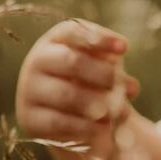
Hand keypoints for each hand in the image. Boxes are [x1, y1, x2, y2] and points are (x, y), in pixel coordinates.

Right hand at [15, 18, 139, 149]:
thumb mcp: (101, 66)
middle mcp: (37, 61)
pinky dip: (87, 126)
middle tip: (130, 87)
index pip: (73, 31)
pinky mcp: (30, 120)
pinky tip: (105, 128)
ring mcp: (29, 91)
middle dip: (104, 74)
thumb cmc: (90, 82)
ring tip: (121, 110)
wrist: (66, 119)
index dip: (100, 38)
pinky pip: (61, 122)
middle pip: (72, 61)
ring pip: (67, 95)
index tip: (125, 48)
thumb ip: (111, 63)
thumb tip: (126, 77)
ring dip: (98, 103)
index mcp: (54, 40)